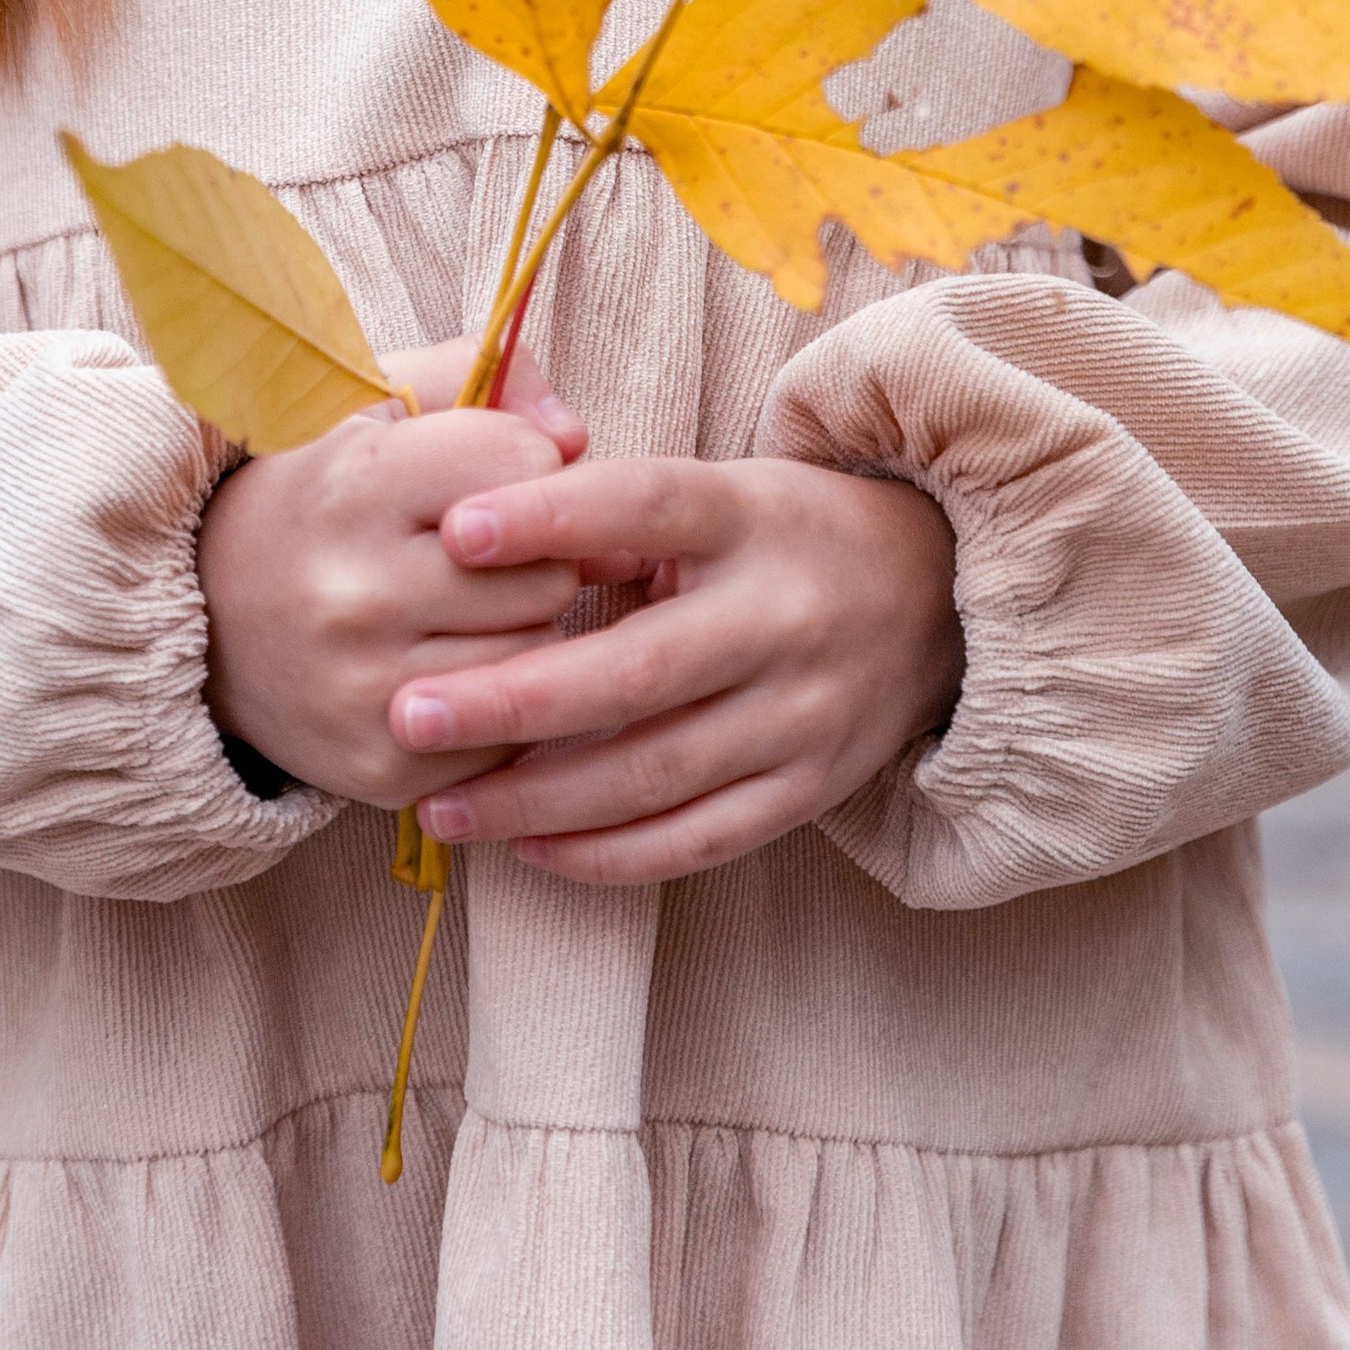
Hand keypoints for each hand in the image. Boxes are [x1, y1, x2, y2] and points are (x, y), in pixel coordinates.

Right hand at [197, 337, 586, 804]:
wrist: (205, 619)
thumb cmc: (318, 494)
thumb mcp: (375, 402)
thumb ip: (484, 379)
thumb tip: (575, 436)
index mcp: (356, 483)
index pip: (526, 461)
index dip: (532, 461)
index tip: (499, 471)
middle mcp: (357, 592)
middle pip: (548, 572)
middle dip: (539, 554)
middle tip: (490, 552)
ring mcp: (367, 690)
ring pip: (537, 656)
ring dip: (523, 629)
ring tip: (470, 608)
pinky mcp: (383, 767)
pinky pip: (508, 734)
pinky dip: (496, 702)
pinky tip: (449, 667)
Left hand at [388, 455, 961, 882]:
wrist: (940, 598)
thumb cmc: (787, 534)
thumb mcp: (723, 494)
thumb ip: (619, 518)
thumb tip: (488, 539)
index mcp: (752, 517)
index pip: (646, 506)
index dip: (553, 517)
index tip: (455, 531)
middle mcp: (782, 617)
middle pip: (637, 670)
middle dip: (512, 699)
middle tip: (409, 713)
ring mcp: (802, 714)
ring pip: (655, 773)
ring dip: (537, 798)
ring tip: (441, 805)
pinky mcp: (810, 791)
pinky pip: (696, 839)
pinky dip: (607, 855)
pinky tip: (528, 848)